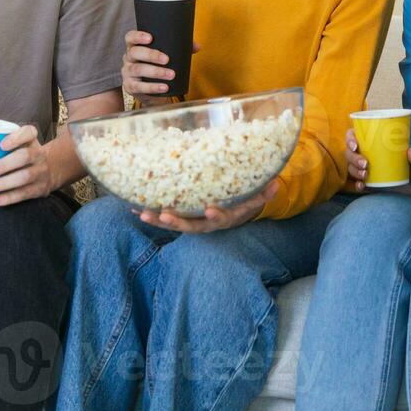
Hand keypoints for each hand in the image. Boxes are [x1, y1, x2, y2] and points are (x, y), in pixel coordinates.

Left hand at [0, 124, 50, 206]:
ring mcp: (41, 171)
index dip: (16, 138)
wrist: (50, 170)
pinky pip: (25, 193)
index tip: (0, 145)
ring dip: (4, 183)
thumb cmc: (20, 155)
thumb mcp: (15, 145)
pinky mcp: (40, 188)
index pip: (28, 133)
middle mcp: (39, 154)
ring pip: (25, 176)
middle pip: (25, 156)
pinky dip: (8, 198)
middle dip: (4, 164)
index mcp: (30, 140)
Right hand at [120, 30, 201, 103]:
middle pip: (135, 53)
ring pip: (138, 70)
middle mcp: (128, 58)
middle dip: (152, 55)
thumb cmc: (158, 67)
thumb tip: (197, 46)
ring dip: (155, 72)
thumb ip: (181, 48)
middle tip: (167, 60)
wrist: (151, 90)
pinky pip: (138, 86)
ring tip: (171, 74)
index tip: (150, 38)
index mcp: (135, 46)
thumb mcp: (167, 56)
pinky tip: (164, 87)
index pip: (130, 37)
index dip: (138, 36)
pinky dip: (152, 87)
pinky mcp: (129, 86)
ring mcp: (127, 72)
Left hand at [138, 178, 279, 232]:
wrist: (235, 213)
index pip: (221, 218)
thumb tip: (277, 183)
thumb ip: (265, 192)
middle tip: (164, 215)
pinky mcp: (182, 218)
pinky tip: (133, 207)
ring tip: (142, 212)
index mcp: (226, 217)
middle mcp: (207, 223)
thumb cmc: (244, 200)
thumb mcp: (256, 196)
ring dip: (157, 220)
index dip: (216, 214)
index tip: (210, 208)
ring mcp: (193, 222)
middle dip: (177, 222)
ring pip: (174, 224)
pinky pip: (165, 217)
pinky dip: (151, 213)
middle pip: (191, 226)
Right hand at [345, 128, 410, 198]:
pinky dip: (358, 185)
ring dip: (354, 171)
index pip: (355, 135)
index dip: (350, 138)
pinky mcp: (370, 184)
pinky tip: (362, 185)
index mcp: (375, 143)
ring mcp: (367, 170)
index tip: (356, 145)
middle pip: (350, 153)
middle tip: (365, 164)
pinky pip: (359, 184)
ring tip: (365, 175)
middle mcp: (368, 155)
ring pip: (352, 168)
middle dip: (353, 158)